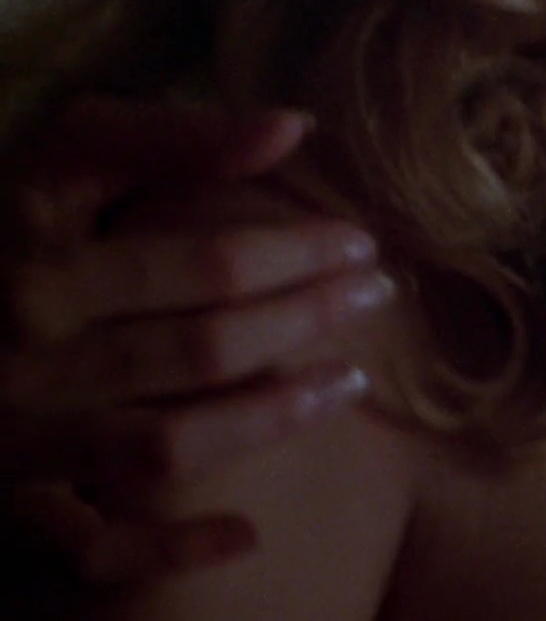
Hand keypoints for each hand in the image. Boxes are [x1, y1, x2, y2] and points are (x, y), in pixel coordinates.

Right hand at [0, 97, 391, 589]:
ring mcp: (17, 442)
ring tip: (348, 383)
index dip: (298, 254)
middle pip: (202, 351)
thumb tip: (293, 127)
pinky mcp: (7, 511)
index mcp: (38, 269)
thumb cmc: (2, 242)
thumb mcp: (60, 170)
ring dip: (269, 420)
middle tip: (377, 295)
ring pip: (165, 444)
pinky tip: (248, 532)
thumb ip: (166, 139)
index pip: (204, 266)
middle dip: (305, 321)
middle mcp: (26, 361)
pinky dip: (171, 546)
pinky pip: (96, 550)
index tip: (361, 242)